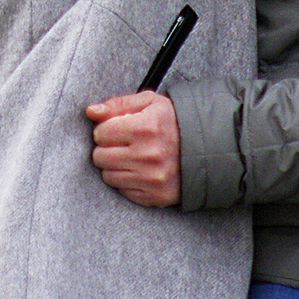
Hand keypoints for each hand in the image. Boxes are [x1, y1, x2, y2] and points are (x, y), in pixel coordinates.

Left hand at [85, 91, 180, 207]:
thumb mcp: (150, 103)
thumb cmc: (174, 122)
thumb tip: (91, 111)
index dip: (106, 129)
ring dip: (114, 166)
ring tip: (131, 156)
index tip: (117, 129)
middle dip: (107, 148)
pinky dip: (127, 181)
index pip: (100, 133)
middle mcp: (147, 155)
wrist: (208, 148)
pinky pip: (123, 191)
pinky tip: (140, 170)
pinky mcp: (155, 196)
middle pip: (99, 156)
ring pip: (108, 176)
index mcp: (144, 127)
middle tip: (122, 144)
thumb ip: (117, 104)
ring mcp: (151, 178)